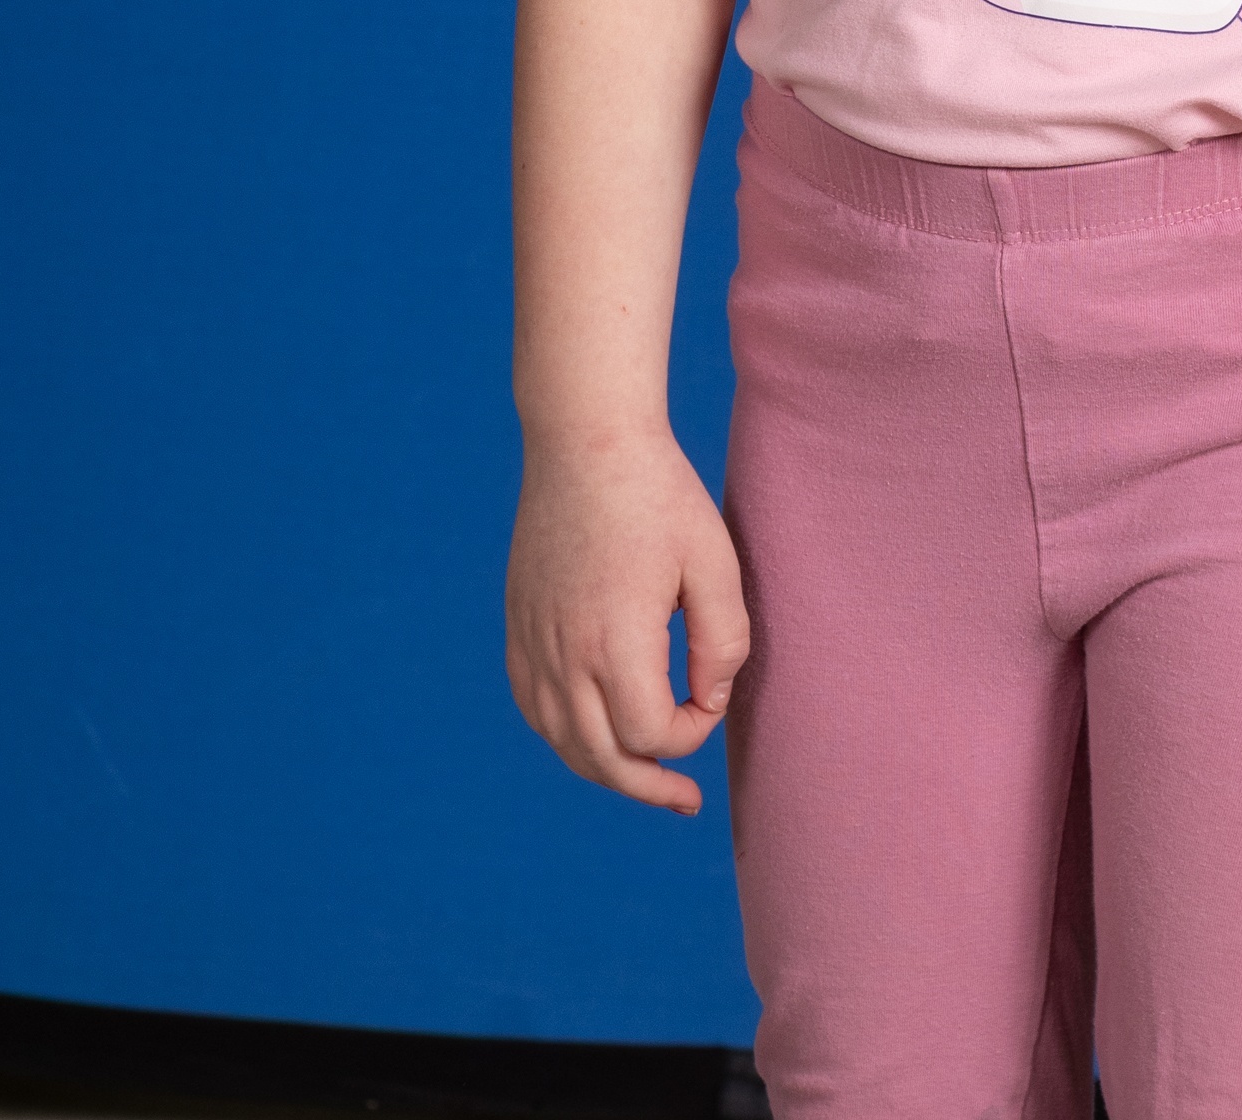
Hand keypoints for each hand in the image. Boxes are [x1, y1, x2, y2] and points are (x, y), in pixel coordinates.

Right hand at [506, 427, 749, 814]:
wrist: (584, 440)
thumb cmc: (659, 495)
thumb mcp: (714, 561)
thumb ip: (723, 643)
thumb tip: (709, 702)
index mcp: (615, 643)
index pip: (651, 736)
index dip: (691, 735)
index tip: (712, 695)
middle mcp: (564, 655)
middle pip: (602, 758)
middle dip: (649, 784)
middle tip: (685, 801)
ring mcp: (533, 642)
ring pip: (562, 741)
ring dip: (605, 769)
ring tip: (644, 780)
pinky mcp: (519, 626)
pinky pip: (535, 707)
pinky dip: (565, 735)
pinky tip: (594, 733)